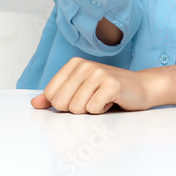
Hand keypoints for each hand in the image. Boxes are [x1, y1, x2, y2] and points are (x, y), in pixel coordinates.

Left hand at [30, 57, 159, 113]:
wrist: (141, 88)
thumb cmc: (110, 90)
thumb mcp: (80, 91)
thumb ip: (56, 96)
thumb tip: (34, 104)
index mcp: (73, 64)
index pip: (51, 95)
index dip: (64, 104)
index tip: (81, 97)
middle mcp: (84, 65)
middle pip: (61, 103)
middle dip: (76, 109)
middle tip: (92, 100)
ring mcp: (98, 73)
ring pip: (77, 108)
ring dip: (91, 110)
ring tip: (102, 99)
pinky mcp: (111, 84)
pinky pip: (93, 109)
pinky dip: (103, 110)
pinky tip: (111, 100)